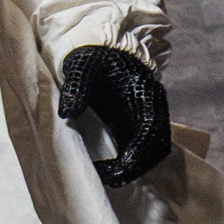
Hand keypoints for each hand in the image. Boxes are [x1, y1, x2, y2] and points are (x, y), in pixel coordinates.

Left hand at [56, 44, 173, 187]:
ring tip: (108, 177)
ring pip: (153, 149)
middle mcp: (152, 106)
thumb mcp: (82, 68)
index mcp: (145, 93)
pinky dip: (132, 159)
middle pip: (157, 146)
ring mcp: (147, 114)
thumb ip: (76, 89)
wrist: (100, 45)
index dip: (138, 152)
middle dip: (137, 166)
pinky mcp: (137, 120)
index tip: (119, 168)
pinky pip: (143, 146)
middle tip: (109, 179)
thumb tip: (66, 112)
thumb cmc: (93, 56)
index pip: (151, 130)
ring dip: (136, 166)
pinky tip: (112, 167)